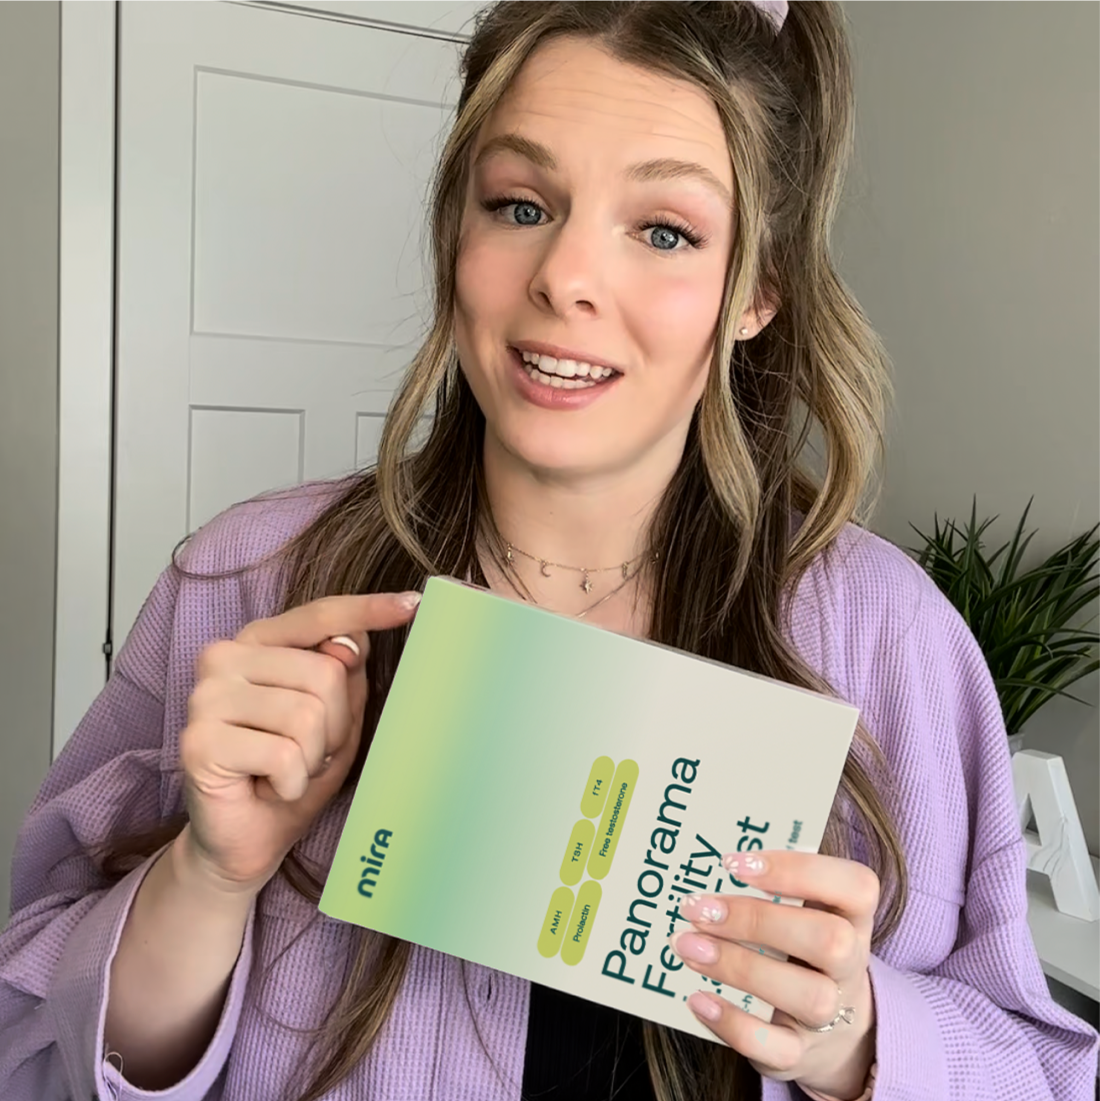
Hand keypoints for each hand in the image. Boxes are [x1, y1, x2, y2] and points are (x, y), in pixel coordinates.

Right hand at [177, 591, 421, 896]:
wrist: (246, 841)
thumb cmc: (292, 774)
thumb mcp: (337, 721)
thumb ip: (345, 677)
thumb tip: (353, 643)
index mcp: (258, 642)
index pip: (319, 616)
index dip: (367, 609)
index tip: (414, 602)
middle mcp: (223, 658)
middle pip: (325, 674)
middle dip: (336, 726)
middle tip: (309, 755)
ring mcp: (205, 697)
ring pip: (308, 715)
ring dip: (313, 758)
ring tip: (288, 772)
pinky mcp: (198, 741)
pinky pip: (284, 755)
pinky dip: (292, 783)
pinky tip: (270, 789)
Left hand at [669, 850, 878, 1099]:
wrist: (827, 1031)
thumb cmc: (797, 949)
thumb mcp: (798, 914)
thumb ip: (767, 889)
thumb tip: (700, 866)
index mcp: (852, 916)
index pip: (855, 885)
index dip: (798, 869)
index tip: (733, 863)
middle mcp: (850, 965)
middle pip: (830, 940)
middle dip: (758, 920)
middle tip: (698, 908)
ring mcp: (830, 1015)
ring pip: (809, 996)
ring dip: (740, 968)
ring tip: (687, 946)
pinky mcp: (800, 1054)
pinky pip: (776, 1047)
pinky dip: (733, 1023)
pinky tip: (697, 998)